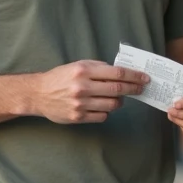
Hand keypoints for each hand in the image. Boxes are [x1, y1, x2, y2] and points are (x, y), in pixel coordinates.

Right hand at [29, 61, 148, 124]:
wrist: (38, 94)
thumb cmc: (60, 78)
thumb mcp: (78, 65)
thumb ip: (98, 67)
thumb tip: (121, 72)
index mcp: (84, 71)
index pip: (116, 73)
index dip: (134, 76)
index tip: (144, 78)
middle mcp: (83, 87)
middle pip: (117, 90)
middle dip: (134, 89)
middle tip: (141, 89)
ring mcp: (81, 104)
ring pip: (112, 105)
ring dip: (119, 101)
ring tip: (117, 98)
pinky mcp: (78, 117)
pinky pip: (102, 116)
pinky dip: (106, 112)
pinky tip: (102, 106)